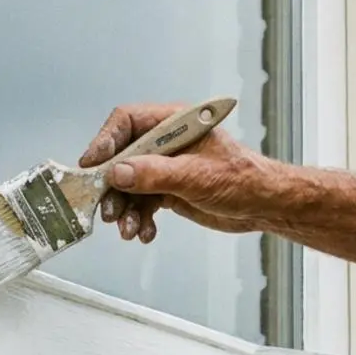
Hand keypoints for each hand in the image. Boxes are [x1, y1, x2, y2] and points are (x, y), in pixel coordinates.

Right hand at [78, 102, 277, 242]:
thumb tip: (118, 172)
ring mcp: (166, 166)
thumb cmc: (243, 180)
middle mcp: (166, 142)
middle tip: (108, 210)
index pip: (128, 121)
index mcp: (175, 123)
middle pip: (122, 157)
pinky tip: (145, 233)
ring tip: (128, 229)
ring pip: (129, 184)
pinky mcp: (168, 189)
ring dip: (125, 208)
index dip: (106, 141)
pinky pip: (142, 202)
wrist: (263, 206)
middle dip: (112, 186)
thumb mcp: (196, 176)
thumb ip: (155, 174)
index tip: (92, 165)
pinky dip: (140, 218)